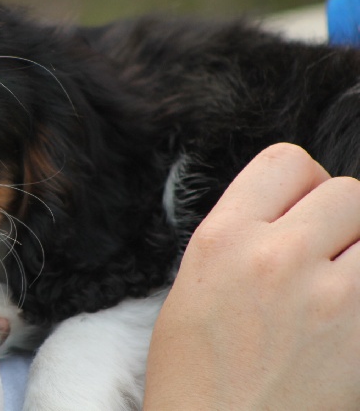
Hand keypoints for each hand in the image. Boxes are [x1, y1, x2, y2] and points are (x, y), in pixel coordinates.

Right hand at [145, 143, 359, 409]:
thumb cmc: (195, 374)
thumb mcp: (192, 285)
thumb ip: (242, 236)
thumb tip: (295, 213)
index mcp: (223, 239)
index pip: (286, 161)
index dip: (302, 183)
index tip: (301, 210)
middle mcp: (276, 258)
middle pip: (347, 192)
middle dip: (342, 220)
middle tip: (326, 255)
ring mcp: (329, 299)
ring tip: (339, 287)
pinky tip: (347, 319)